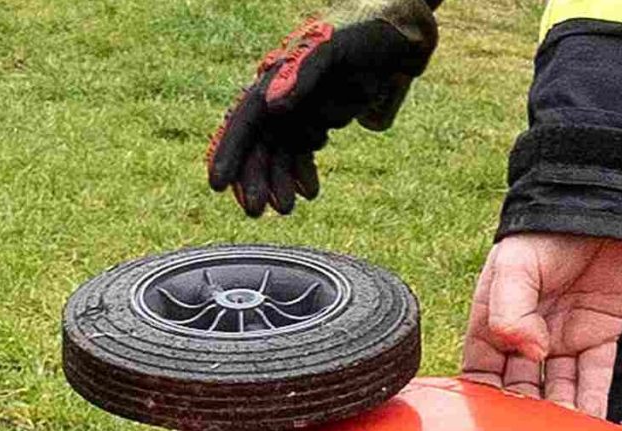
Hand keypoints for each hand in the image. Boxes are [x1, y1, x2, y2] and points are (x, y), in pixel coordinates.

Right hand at [207, 0, 440, 216]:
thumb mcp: (336, 45)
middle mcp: (285, 93)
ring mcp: (303, 107)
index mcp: (280, 72)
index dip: (229, 151)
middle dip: (255, 177)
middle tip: (255, 211)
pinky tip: (310, 192)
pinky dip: (304, 173)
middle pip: (260, 141)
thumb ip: (303, 70)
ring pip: (281, 152)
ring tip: (286, 209)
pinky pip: (304, 152)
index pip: (246, 117)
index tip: (218, 185)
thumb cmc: (369, 29)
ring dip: (280, 181)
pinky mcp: (321, 117)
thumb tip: (272, 104)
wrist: (403, 28)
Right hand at [460, 231, 621, 415]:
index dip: (485, 398)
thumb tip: (528, 351)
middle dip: (524, 415)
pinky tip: (589, 425)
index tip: (492, 422)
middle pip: (520, 388)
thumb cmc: (548, 230)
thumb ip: (510, 311)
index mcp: (496, 322)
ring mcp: (562, 339)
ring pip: (557, 388)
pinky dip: (593, 401)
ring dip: (558, 415)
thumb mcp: (514, 266)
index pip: (483, 373)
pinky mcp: (598, 336)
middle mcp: (526, 337)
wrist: (604, 206)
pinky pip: (594, 376)